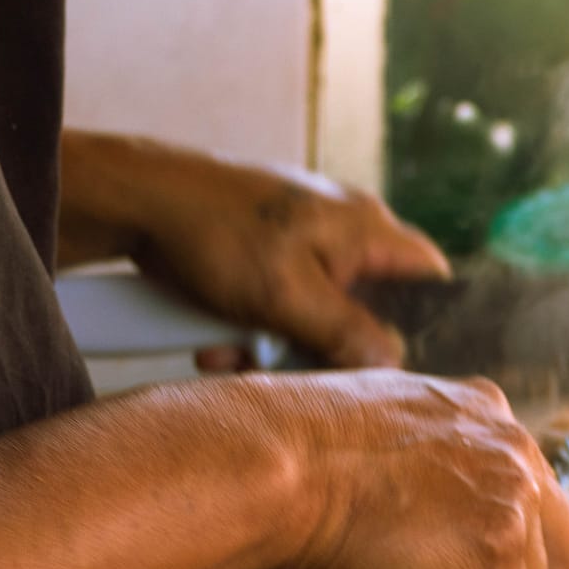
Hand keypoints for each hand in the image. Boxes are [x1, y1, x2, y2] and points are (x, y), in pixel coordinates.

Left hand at [58, 132, 449, 368]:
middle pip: (372, 310)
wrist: (138, 201)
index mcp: (367, 229)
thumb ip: (345, 333)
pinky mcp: (274, 255)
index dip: (427, 324)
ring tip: (238, 352)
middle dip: (330, 348)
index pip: (430, 278)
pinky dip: (259, 328)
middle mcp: (348, 232)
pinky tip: (221, 340)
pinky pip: (287, 305)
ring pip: (324, 315)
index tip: (396, 364)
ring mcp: (309, 242)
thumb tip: (394, 368)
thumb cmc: (216, 232)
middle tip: (290, 365)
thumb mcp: (286, 294)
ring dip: (284, 345)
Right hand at [253, 370, 568, 568]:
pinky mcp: (496, 555)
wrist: (266, 464)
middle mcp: (512, 447)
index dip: (504, 540)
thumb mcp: (372, 440)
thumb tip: (413, 532)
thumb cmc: (287, 455)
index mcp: (483, 409)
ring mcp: (512, 501)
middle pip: (561, 541)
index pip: (528, 487)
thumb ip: (418, 472)